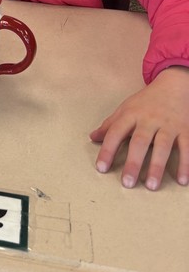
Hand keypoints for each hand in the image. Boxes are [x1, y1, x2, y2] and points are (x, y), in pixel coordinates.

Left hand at [90, 67, 188, 189]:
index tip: (101, 168)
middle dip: (133, 163)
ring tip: (151, 186)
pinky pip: (186, 147)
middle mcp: (149, 120)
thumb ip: (110, 125)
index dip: (107, 150)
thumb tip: (92, 138)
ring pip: (162, 146)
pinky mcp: (185, 130)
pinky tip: (182, 181)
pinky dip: (185, 164)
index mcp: (131, 114)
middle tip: (127, 183)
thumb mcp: (126, 109)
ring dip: (157, 166)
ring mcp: (168, 125)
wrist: (174, 85)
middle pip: (140, 141)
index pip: (115, 133)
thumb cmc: (146, 101)